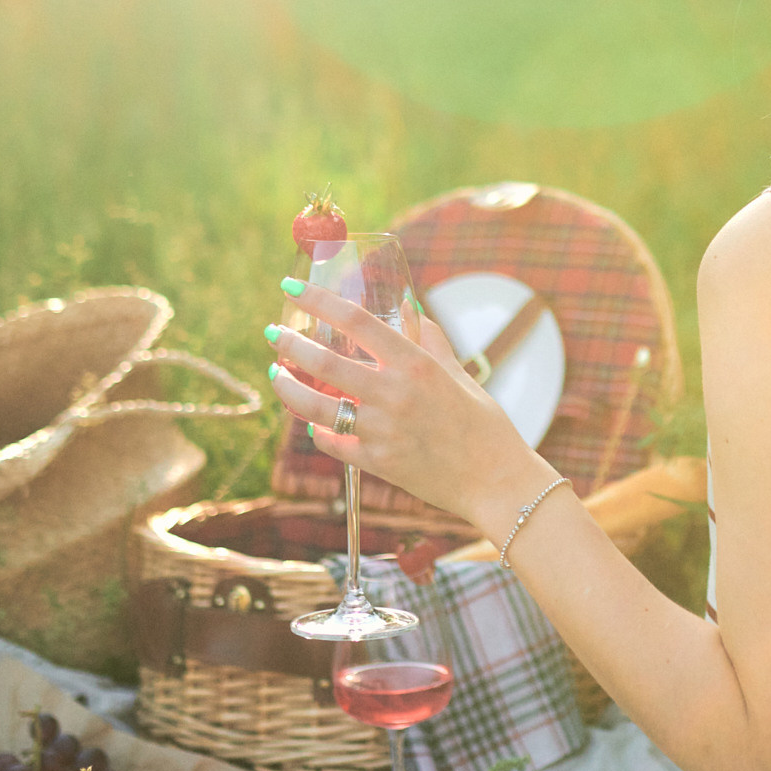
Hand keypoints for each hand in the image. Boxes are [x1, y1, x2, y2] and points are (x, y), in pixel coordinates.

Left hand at [269, 285, 541, 526]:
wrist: (496, 481)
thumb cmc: (484, 425)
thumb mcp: (460, 374)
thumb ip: (430, 340)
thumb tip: (408, 308)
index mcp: (416, 364)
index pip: (357, 321)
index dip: (319, 301)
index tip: (292, 289)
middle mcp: (394, 393)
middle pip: (326, 362)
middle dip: (291, 345)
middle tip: (274, 335)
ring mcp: (382, 430)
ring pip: (316, 406)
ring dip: (288, 388)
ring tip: (277, 375)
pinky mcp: (377, 463)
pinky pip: (333, 443)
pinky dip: (318, 431)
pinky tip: (311, 423)